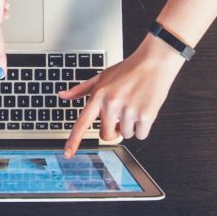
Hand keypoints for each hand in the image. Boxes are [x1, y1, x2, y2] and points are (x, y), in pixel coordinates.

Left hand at [59, 34, 184, 157]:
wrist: (154, 62)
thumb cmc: (128, 69)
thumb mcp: (101, 76)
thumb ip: (81, 89)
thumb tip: (62, 95)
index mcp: (98, 96)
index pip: (82, 123)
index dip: (74, 140)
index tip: (67, 154)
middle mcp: (111, 104)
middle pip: (106, 135)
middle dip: (114, 130)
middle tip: (121, 115)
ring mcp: (128, 110)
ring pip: (126, 135)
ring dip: (131, 126)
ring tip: (134, 105)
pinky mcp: (145, 115)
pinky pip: (141, 135)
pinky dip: (143, 127)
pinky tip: (144, 109)